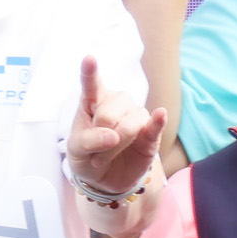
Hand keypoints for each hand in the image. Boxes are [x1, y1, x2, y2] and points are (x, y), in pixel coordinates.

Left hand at [66, 56, 167, 196]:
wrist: (104, 178)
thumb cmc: (86, 156)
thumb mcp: (76, 150)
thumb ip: (89, 140)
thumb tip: (113, 135)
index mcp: (93, 101)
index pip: (91, 84)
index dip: (90, 72)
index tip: (89, 58)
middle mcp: (117, 104)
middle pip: (109, 113)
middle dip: (99, 136)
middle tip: (94, 151)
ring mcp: (135, 116)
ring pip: (129, 125)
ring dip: (114, 147)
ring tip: (103, 158)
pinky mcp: (151, 134)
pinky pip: (154, 125)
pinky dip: (157, 121)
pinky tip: (160, 114)